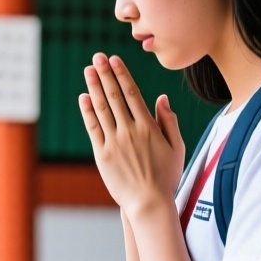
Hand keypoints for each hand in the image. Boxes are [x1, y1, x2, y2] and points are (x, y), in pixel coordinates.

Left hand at [79, 53, 183, 210]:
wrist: (149, 203)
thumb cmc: (166, 176)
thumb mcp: (176, 147)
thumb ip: (169, 121)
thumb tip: (162, 98)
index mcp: (149, 127)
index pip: (133, 94)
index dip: (122, 75)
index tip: (114, 60)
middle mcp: (130, 131)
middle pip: (115, 97)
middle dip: (105, 75)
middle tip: (97, 57)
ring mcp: (115, 142)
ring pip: (102, 109)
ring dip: (94, 87)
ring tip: (88, 70)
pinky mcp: (102, 154)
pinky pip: (93, 128)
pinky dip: (87, 112)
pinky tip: (83, 97)